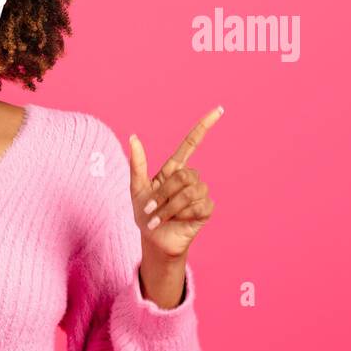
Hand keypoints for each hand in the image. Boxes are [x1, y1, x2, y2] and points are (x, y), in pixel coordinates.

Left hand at [128, 106, 221, 258]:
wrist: (153, 240)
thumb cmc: (145, 214)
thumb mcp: (136, 188)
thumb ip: (136, 164)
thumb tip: (132, 137)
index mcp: (173, 170)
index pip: (191, 144)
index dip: (203, 127)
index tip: (218, 110)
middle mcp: (190, 179)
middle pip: (184, 175)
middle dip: (164, 194)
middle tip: (151, 209)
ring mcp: (200, 194)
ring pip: (190, 191)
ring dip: (170, 207)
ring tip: (160, 218)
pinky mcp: (206, 210)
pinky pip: (198, 206)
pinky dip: (182, 215)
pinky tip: (176, 222)